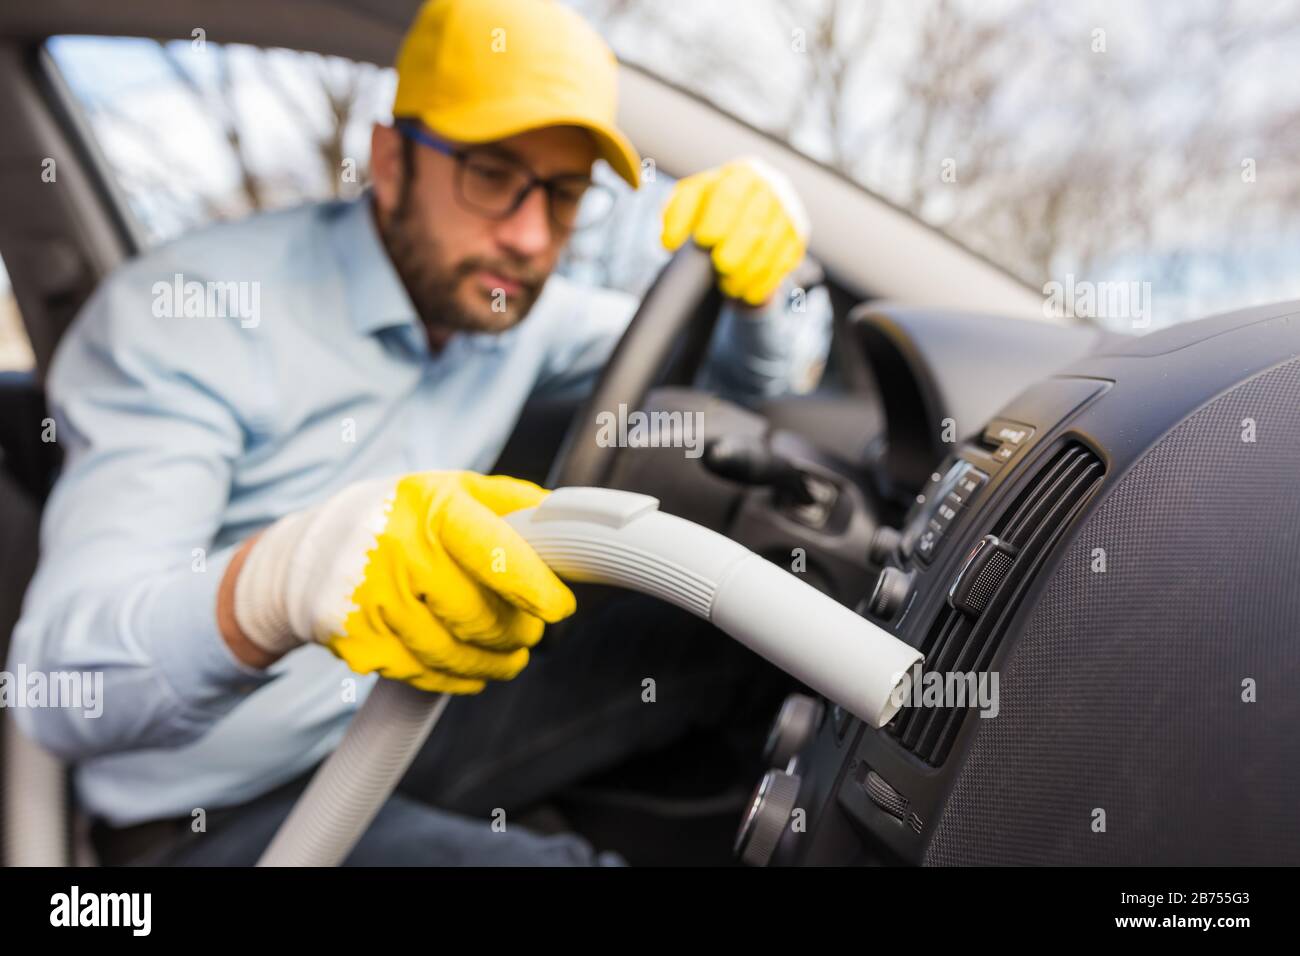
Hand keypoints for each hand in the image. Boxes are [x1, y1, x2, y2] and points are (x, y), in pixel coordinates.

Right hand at [227, 471, 574, 693]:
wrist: (308, 554)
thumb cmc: (396, 519)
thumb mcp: (448, 490)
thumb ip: (508, 502)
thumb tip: (564, 520)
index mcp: (430, 509)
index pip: (494, 553)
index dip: (534, 588)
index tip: (560, 608)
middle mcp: (396, 552)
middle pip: (478, 615)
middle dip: (517, 632)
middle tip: (531, 632)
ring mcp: (372, 601)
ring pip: (453, 653)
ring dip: (494, 662)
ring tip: (510, 655)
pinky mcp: (358, 642)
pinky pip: (423, 674)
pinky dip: (457, 678)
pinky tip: (472, 669)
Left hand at [661, 157, 809, 306]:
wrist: (744, 224)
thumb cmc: (711, 211)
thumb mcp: (690, 205)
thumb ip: (675, 215)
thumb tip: (669, 241)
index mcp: (743, 173)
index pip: (731, 192)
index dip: (718, 216)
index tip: (703, 240)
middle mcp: (773, 188)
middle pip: (756, 220)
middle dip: (737, 247)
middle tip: (719, 266)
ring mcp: (789, 214)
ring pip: (771, 245)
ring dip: (749, 270)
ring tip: (729, 285)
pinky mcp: (797, 240)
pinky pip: (783, 263)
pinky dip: (764, 282)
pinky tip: (747, 292)